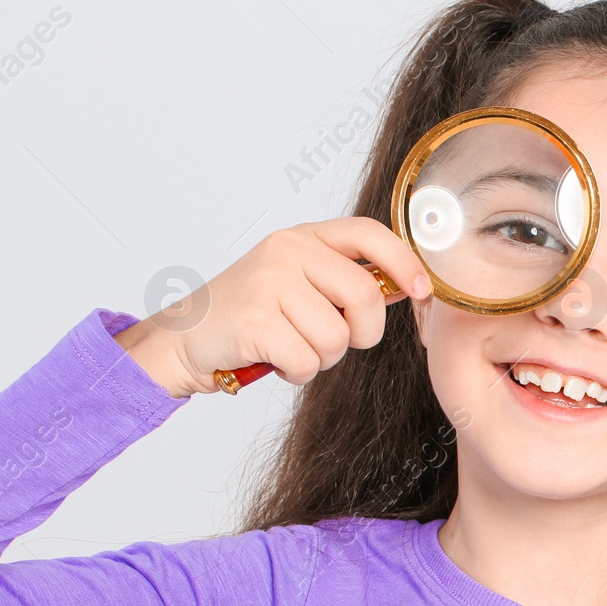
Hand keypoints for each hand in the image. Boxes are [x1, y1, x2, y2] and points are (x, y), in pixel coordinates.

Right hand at [114, 217, 431, 397]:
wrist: (186, 338)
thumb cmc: (252, 314)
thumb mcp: (298, 282)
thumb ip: (345, 279)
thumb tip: (406, 287)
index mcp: (303, 238)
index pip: (368, 233)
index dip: (404, 262)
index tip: (421, 290)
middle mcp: (286, 251)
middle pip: (366, 296)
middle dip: (363, 333)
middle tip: (336, 341)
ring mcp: (268, 282)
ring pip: (338, 337)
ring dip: (323, 357)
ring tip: (292, 346)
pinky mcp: (254, 320)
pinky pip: (308, 360)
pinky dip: (299, 372)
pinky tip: (276, 360)